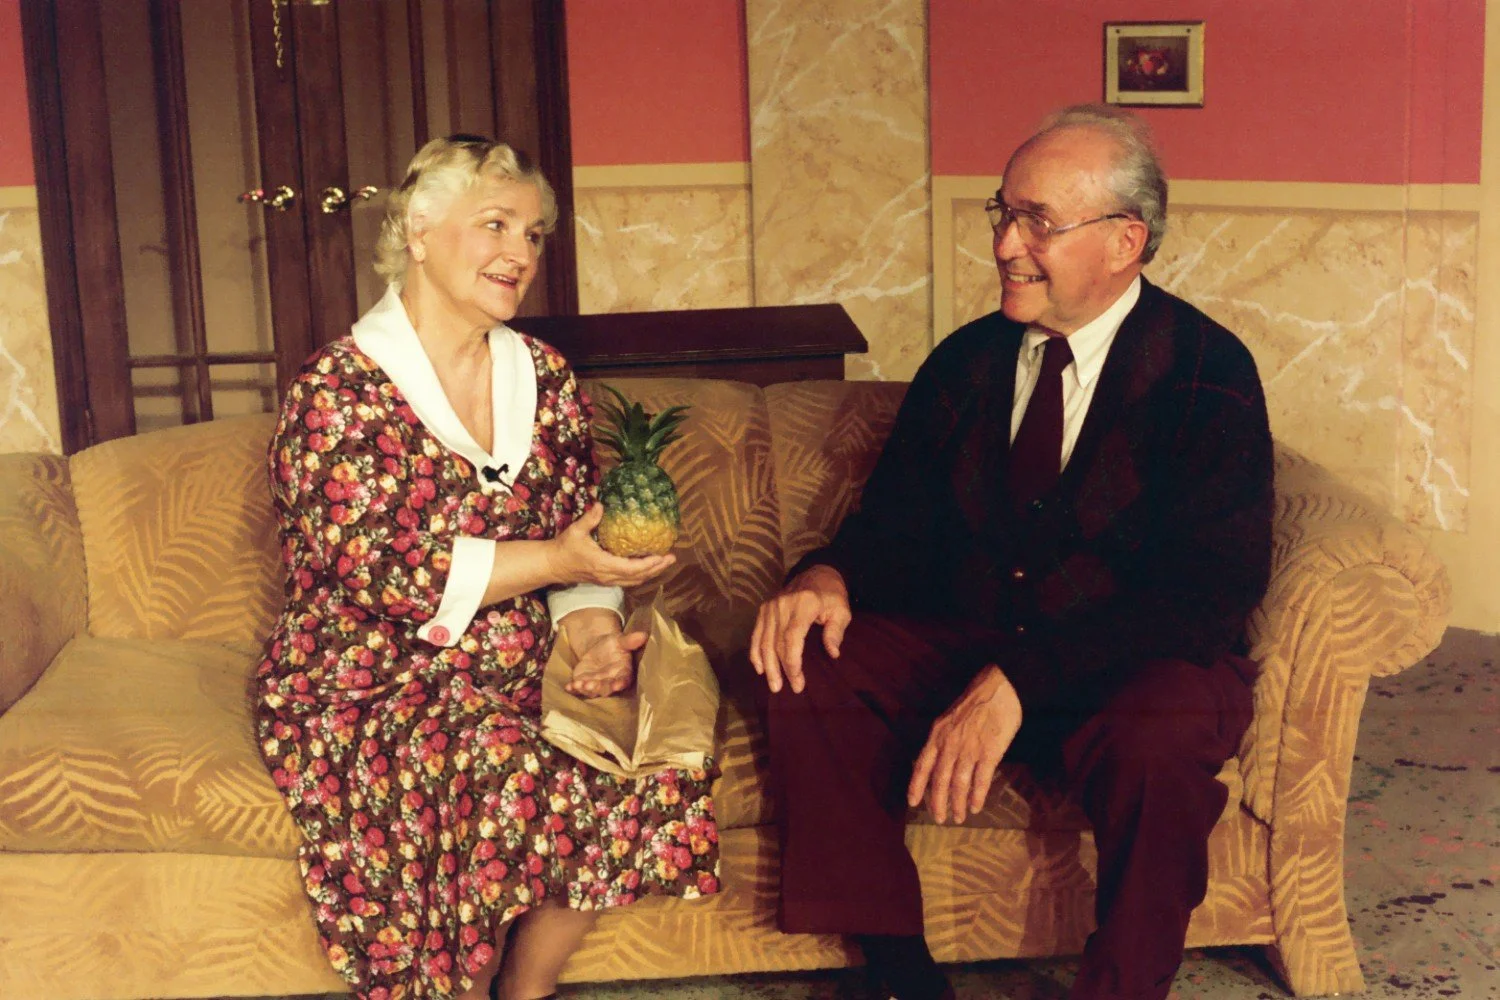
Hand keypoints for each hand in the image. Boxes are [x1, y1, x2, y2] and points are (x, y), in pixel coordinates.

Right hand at [552, 504, 675, 586]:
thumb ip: (590, 518)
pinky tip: (648, 566)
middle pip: (638, 577)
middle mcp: (608, 576)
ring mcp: (607, 581)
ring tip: (665, 562)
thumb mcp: (575, 531)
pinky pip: (628, 580)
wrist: (552, 565)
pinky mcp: (605, 581)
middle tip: (672, 558)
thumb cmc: (564, 548)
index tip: (663, 555)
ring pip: (634, 581)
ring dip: (651, 573)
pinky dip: (641, 574)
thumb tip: (601, 503)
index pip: (631, 568)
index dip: (649, 564)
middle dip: (657, 568)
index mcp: (603, 564)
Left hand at [565, 628, 645, 697]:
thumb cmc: (613, 645)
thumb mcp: (620, 640)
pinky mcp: (584, 683)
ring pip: (592, 691)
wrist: (598, 648)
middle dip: (599, 688)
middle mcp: (610, 681)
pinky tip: (568, 687)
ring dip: (585, 689)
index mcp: (623, 672)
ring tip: (578, 684)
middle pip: (606, 688)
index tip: (617, 685)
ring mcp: (596, 684)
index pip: (623, 680)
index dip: (620, 683)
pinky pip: (579, 688)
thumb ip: (630, 640)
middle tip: (591, 685)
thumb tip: (644, 635)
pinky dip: (574, 689)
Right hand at [748, 565, 850, 694]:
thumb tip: (833, 654)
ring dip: (767, 665)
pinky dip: (755, 652)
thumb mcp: (841, 610)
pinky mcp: (764, 609)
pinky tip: (759, 668)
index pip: (791, 637)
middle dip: (780, 668)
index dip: (792, 662)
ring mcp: (771, 606)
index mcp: (804, 604)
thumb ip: (836, 631)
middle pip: (776, 642)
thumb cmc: (832, 595)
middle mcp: (783, 605)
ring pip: (764, 640)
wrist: (817, 572)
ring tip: (774, 685)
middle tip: (786, 688)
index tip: (797, 680)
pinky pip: (756, 633)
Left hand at [907, 664, 1021, 824]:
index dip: (916, 786)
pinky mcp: (989, 753)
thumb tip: (941, 759)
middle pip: (939, 780)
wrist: (998, 689)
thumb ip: (944, 739)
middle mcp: (949, 745)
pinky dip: (977, 796)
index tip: (913, 802)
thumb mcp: (949, 718)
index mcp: (937, 735)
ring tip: (959, 817)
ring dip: (958, 804)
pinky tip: (976, 806)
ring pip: (958, 784)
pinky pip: (980, 780)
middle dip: (938, 802)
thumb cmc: (975, 702)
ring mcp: (969, 750)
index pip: (922, 766)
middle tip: (939, 819)